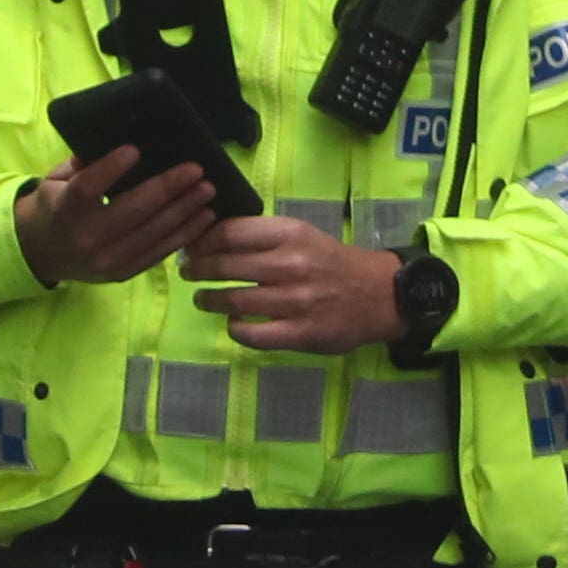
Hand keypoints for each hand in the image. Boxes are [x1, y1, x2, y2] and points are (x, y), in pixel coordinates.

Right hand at [19, 147, 214, 288]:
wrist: (43, 254)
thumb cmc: (55, 206)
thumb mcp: (56, 180)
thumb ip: (81, 163)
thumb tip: (117, 140)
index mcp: (65, 209)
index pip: (88, 188)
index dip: (110, 169)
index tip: (134, 149)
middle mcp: (86, 238)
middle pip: (133, 210)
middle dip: (169, 188)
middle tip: (196, 169)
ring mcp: (107, 260)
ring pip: (153, 233)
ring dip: (185, 210)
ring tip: (208, 189)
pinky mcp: (123, 273)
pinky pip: (160, 253)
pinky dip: (185, 234)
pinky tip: (205, 216)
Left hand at [181, 219, 401, 354]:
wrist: (378, 294)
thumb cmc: (332, 262)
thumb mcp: (302, 235)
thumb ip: (264, 236)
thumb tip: (214, 237)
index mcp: (290, 234)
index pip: (231, 232)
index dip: (203, 241)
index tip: (191, 247)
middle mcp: (290, 264)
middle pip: (226, 265)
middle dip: (198, 270)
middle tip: (189, 273)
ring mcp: (295, 301)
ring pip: (234, 301)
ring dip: (210, 300)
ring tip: (202, 299)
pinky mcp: (299, 333)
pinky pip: (253, 334)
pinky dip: (235, 329)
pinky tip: (232, 324)